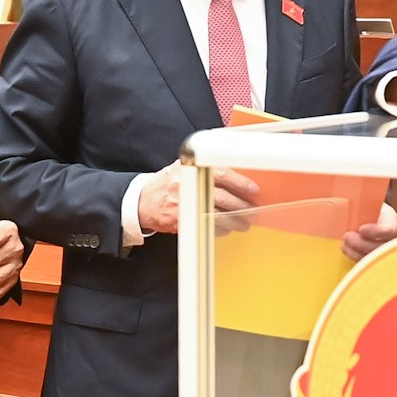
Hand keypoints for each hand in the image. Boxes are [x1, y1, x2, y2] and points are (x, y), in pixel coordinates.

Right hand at [135, 162, 258, 234]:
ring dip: (234, 222)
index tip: (253, 189)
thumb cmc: (167, 183)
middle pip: (223, 198)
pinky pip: (206, 227)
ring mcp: (183, 205)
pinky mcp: (180, 222)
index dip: (240, 182)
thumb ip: (205, 166)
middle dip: (241, 206)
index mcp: (190, 169)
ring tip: (244, 223)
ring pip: (217, 216)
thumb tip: (236, 171)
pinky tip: (226, 229)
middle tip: (252, 211)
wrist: (143, 201)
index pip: (221, 173)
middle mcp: (187, 186)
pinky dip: (220, 230)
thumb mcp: (183, 166)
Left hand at [342, 202, 396, 260]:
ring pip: (373, 258)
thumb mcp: (364, 199)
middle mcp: (389, 237)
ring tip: (344, 244)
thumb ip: (359, 201)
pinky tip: (346, 249)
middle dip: (363, 244)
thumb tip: (348, 194)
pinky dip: (354, 257)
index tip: (361, 229)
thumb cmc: (361, 203)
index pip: (389, 230)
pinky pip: (365, 262)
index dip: (376, 232)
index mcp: (390, 219)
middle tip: (347, 236)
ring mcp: (380, 248)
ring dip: (357, 253)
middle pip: (381, 247)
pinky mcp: (371, 256)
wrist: (359, 212)